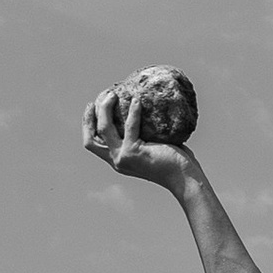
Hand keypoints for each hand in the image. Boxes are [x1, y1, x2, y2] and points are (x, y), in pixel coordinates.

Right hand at [80, 85, 197, 189]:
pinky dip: (133, 111)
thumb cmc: (174, 161)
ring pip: (104, 129)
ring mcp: (123, 158)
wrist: (184, 178)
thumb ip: (141, 135)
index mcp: (118, 161)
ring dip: (105, 109)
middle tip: (96, 99)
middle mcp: (117, 161)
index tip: (92, 107)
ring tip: (113, 94)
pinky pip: (130, 126)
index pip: (93, 144)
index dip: (88, 125)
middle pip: (90, 140)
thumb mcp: (151, 147)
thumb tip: (141, 107)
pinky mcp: (133, 152)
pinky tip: (137, 100)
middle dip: (88, 118)